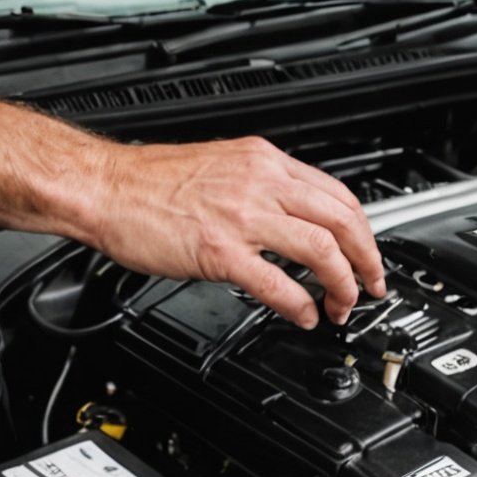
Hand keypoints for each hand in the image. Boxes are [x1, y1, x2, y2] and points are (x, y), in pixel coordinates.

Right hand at [90, 136, 386, 328]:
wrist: (104, 188)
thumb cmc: (149, 183)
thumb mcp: (222, 168)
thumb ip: (262, 188)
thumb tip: (293, 217)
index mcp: (264, 162)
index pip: (338, 195)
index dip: (363, 231)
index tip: (367, 254)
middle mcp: (261, 183)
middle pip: (343, 221)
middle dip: (367, 260)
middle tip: (371, 285)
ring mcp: (243, 217)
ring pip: (322, 251)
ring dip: (342, 285)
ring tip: (341, 306)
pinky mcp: (221, 251)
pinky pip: (278, 283)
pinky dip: (301, 304)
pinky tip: (304, 315)